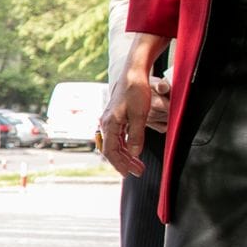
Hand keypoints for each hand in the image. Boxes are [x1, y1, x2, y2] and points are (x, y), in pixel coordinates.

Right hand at [101, 36, 167, 176]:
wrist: (134, 73)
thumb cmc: (136, 91)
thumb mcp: (140, 115)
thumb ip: (136, 135)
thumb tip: (135, 153)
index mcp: (109, 124)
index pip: (110, 151)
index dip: (119, 163)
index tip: (128, 173)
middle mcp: (106, 124)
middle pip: (112, 149)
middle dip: (124, 162)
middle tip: (138, 171)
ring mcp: (110, 121)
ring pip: (115, 144)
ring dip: (126, 155)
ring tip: (138, 164)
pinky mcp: (116, 117)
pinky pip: (118, 136)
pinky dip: (125, 146)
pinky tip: (133, 150)